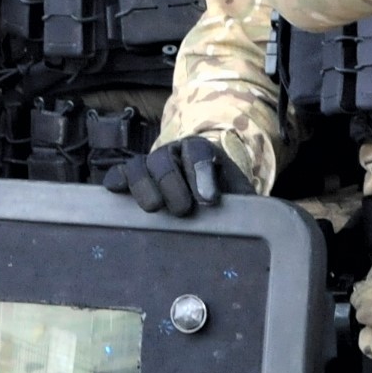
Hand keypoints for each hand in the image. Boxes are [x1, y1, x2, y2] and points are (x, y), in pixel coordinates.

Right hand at [104, 136, 243, 215]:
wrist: (201, 201)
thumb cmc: (220, 200)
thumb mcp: (236, 198)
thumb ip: (244, 204)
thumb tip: (255, 220)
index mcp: (200, 152)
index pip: (198, 152)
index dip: (201, 173)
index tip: (210, 200)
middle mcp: (171, 154)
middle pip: (164, 159)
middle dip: (172, 183)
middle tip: (182, 210)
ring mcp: (147, 165)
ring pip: (138, 166)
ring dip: (144, 186)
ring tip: (154, 207)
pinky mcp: (128, 180)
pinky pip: (117, 175)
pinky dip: (116, 182)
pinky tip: (118, 194)